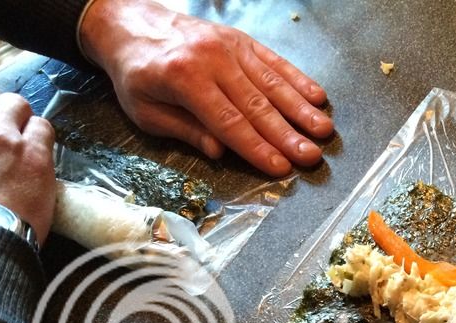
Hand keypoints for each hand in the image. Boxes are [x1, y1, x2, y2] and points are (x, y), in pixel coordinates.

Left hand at [79, 0, 332, 175]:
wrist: (132, 23)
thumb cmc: (137, 74)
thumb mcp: (145, 110)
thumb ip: (185, 130)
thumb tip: (221, 151)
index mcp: (184, 78)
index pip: (228, 122)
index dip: (256, 147)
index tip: (280, 167)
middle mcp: (211, 59)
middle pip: (257, 105)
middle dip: (287, 135)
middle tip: (311, 157)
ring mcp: (230, 47)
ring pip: (272, 83)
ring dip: (300, 110)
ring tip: (323, 131)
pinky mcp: (241, 40)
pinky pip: (274, 62)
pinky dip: (297, 79)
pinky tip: (317, 97)